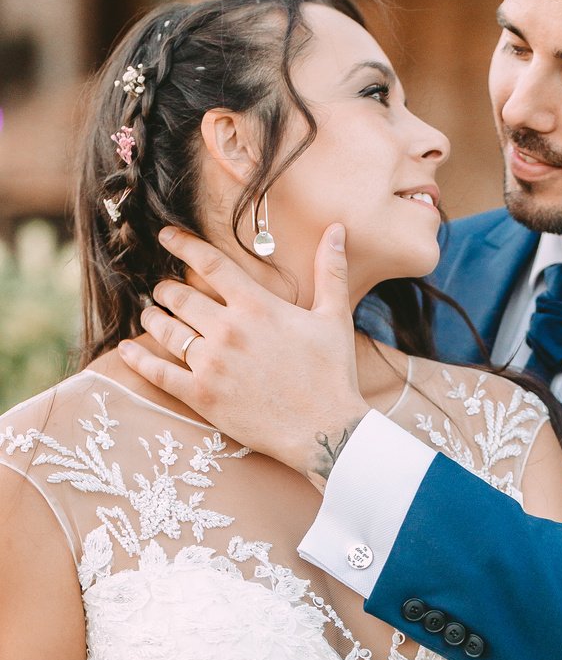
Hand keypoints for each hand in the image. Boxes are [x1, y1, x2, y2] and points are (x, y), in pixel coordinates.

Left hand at [119, 223, 369, 489]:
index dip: (183, 244)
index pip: (210, 263)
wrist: (325, 430)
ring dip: (153, 318)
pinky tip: (127, 350)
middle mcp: (228, 329)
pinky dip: (138, 359)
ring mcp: (211, 363)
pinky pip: (158, 372)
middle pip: (180, 296)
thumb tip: (338, 229)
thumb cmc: (332, 374)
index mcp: (257, 305)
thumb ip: (330, 271)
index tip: (166, 235)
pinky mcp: (201, 395)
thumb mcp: (334, 317)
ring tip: (150, 314)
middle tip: (163, 290)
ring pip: (166, 330)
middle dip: (166, 289)